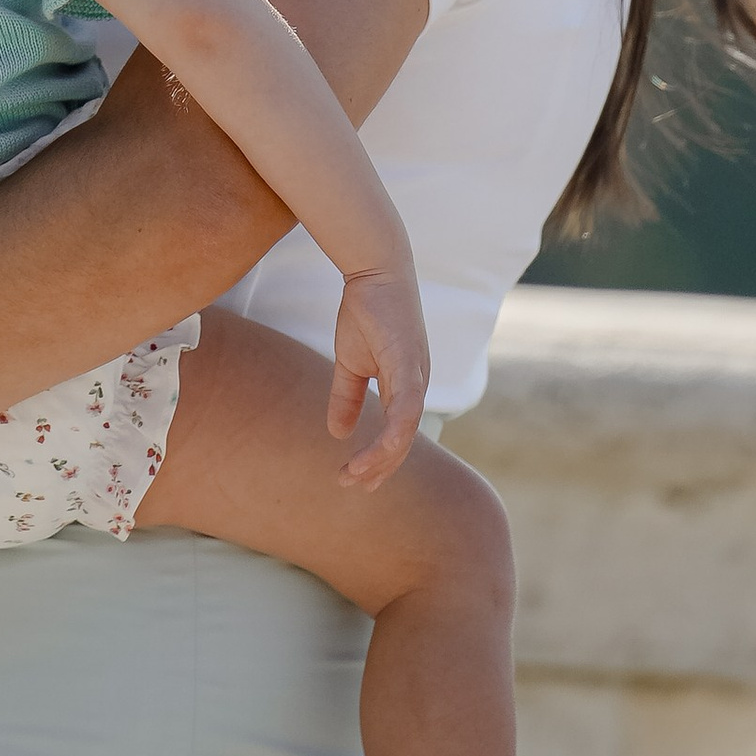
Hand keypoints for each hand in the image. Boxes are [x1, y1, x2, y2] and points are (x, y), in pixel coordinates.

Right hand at [326, 264, 429, 486]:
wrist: (372, 271)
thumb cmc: (366, 311)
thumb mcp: (350, 362)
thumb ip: (345, 396)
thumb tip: (337, 432)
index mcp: (405, 387)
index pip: (397, 434)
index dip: (378, 459)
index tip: (354, 478)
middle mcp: (417, 386)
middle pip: (404, 440)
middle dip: (379, 468)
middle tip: (353, 485)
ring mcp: (417, 375)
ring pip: (406, 431)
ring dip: (382, 457)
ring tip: (356, 474)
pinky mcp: (411, 363)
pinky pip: (407, 408)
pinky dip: (395, 432)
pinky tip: (378, 450)